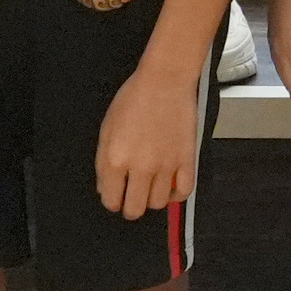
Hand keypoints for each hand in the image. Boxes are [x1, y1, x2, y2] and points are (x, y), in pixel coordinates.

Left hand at [95, 52, 205, 218]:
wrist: (165, 81)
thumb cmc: (132, 100)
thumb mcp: (106, 129)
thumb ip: (103, 163)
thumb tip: (107, 189)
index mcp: (115, 160)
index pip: (111, 201)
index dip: (112, 200)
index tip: (116, 194)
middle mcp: (140, 168)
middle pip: (135, 209)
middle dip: (130, 206)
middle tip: (132, 195)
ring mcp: (166, 165)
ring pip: (159, 204)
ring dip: (152, 199)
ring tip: (152, 186)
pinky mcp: (187, 159)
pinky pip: (184, 192)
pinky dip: (177, 195)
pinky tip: (171, 185)